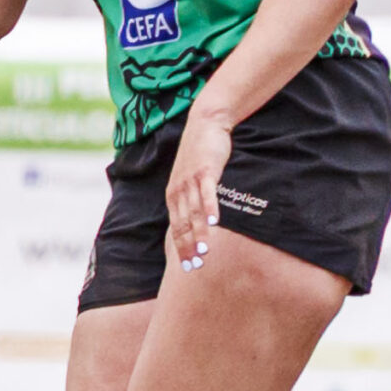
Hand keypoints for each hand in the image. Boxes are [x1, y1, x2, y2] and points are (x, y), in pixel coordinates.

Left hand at [165, 108, 231, 273]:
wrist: (205, 124)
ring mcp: (190, 181)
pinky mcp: (205, 171)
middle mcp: (178, 191)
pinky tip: (216, 222)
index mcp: (174, 196)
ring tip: (206, 251)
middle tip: (196, 266)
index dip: (181, 247)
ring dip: (200, 233)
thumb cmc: (201, 155)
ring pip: (195, 212)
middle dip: (189, 247)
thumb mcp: (192, 180)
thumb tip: (201, 221)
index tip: (188, 266)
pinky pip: (207, 193)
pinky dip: (211, 208)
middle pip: (183, 224)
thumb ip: (194, 199)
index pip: (176, 227)